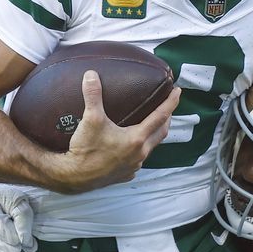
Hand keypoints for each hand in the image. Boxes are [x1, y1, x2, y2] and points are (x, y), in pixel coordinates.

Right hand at [52, 71, 180, 193]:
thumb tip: (91, 74)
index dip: (170, 103)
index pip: (160, 116)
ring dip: (154, 134)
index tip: (178, 92)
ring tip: (151, 124)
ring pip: (150, 147)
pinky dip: (140, 149)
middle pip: (161, 132)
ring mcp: (133, 166)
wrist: (75, 177)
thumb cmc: (86, 150)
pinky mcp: (125, 174)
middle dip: (167, 118)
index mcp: (136, 138)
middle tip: (167, 106)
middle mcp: (140, 154)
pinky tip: (133, 145)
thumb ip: (93, 95)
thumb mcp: (90, 119)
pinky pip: (138, 160)